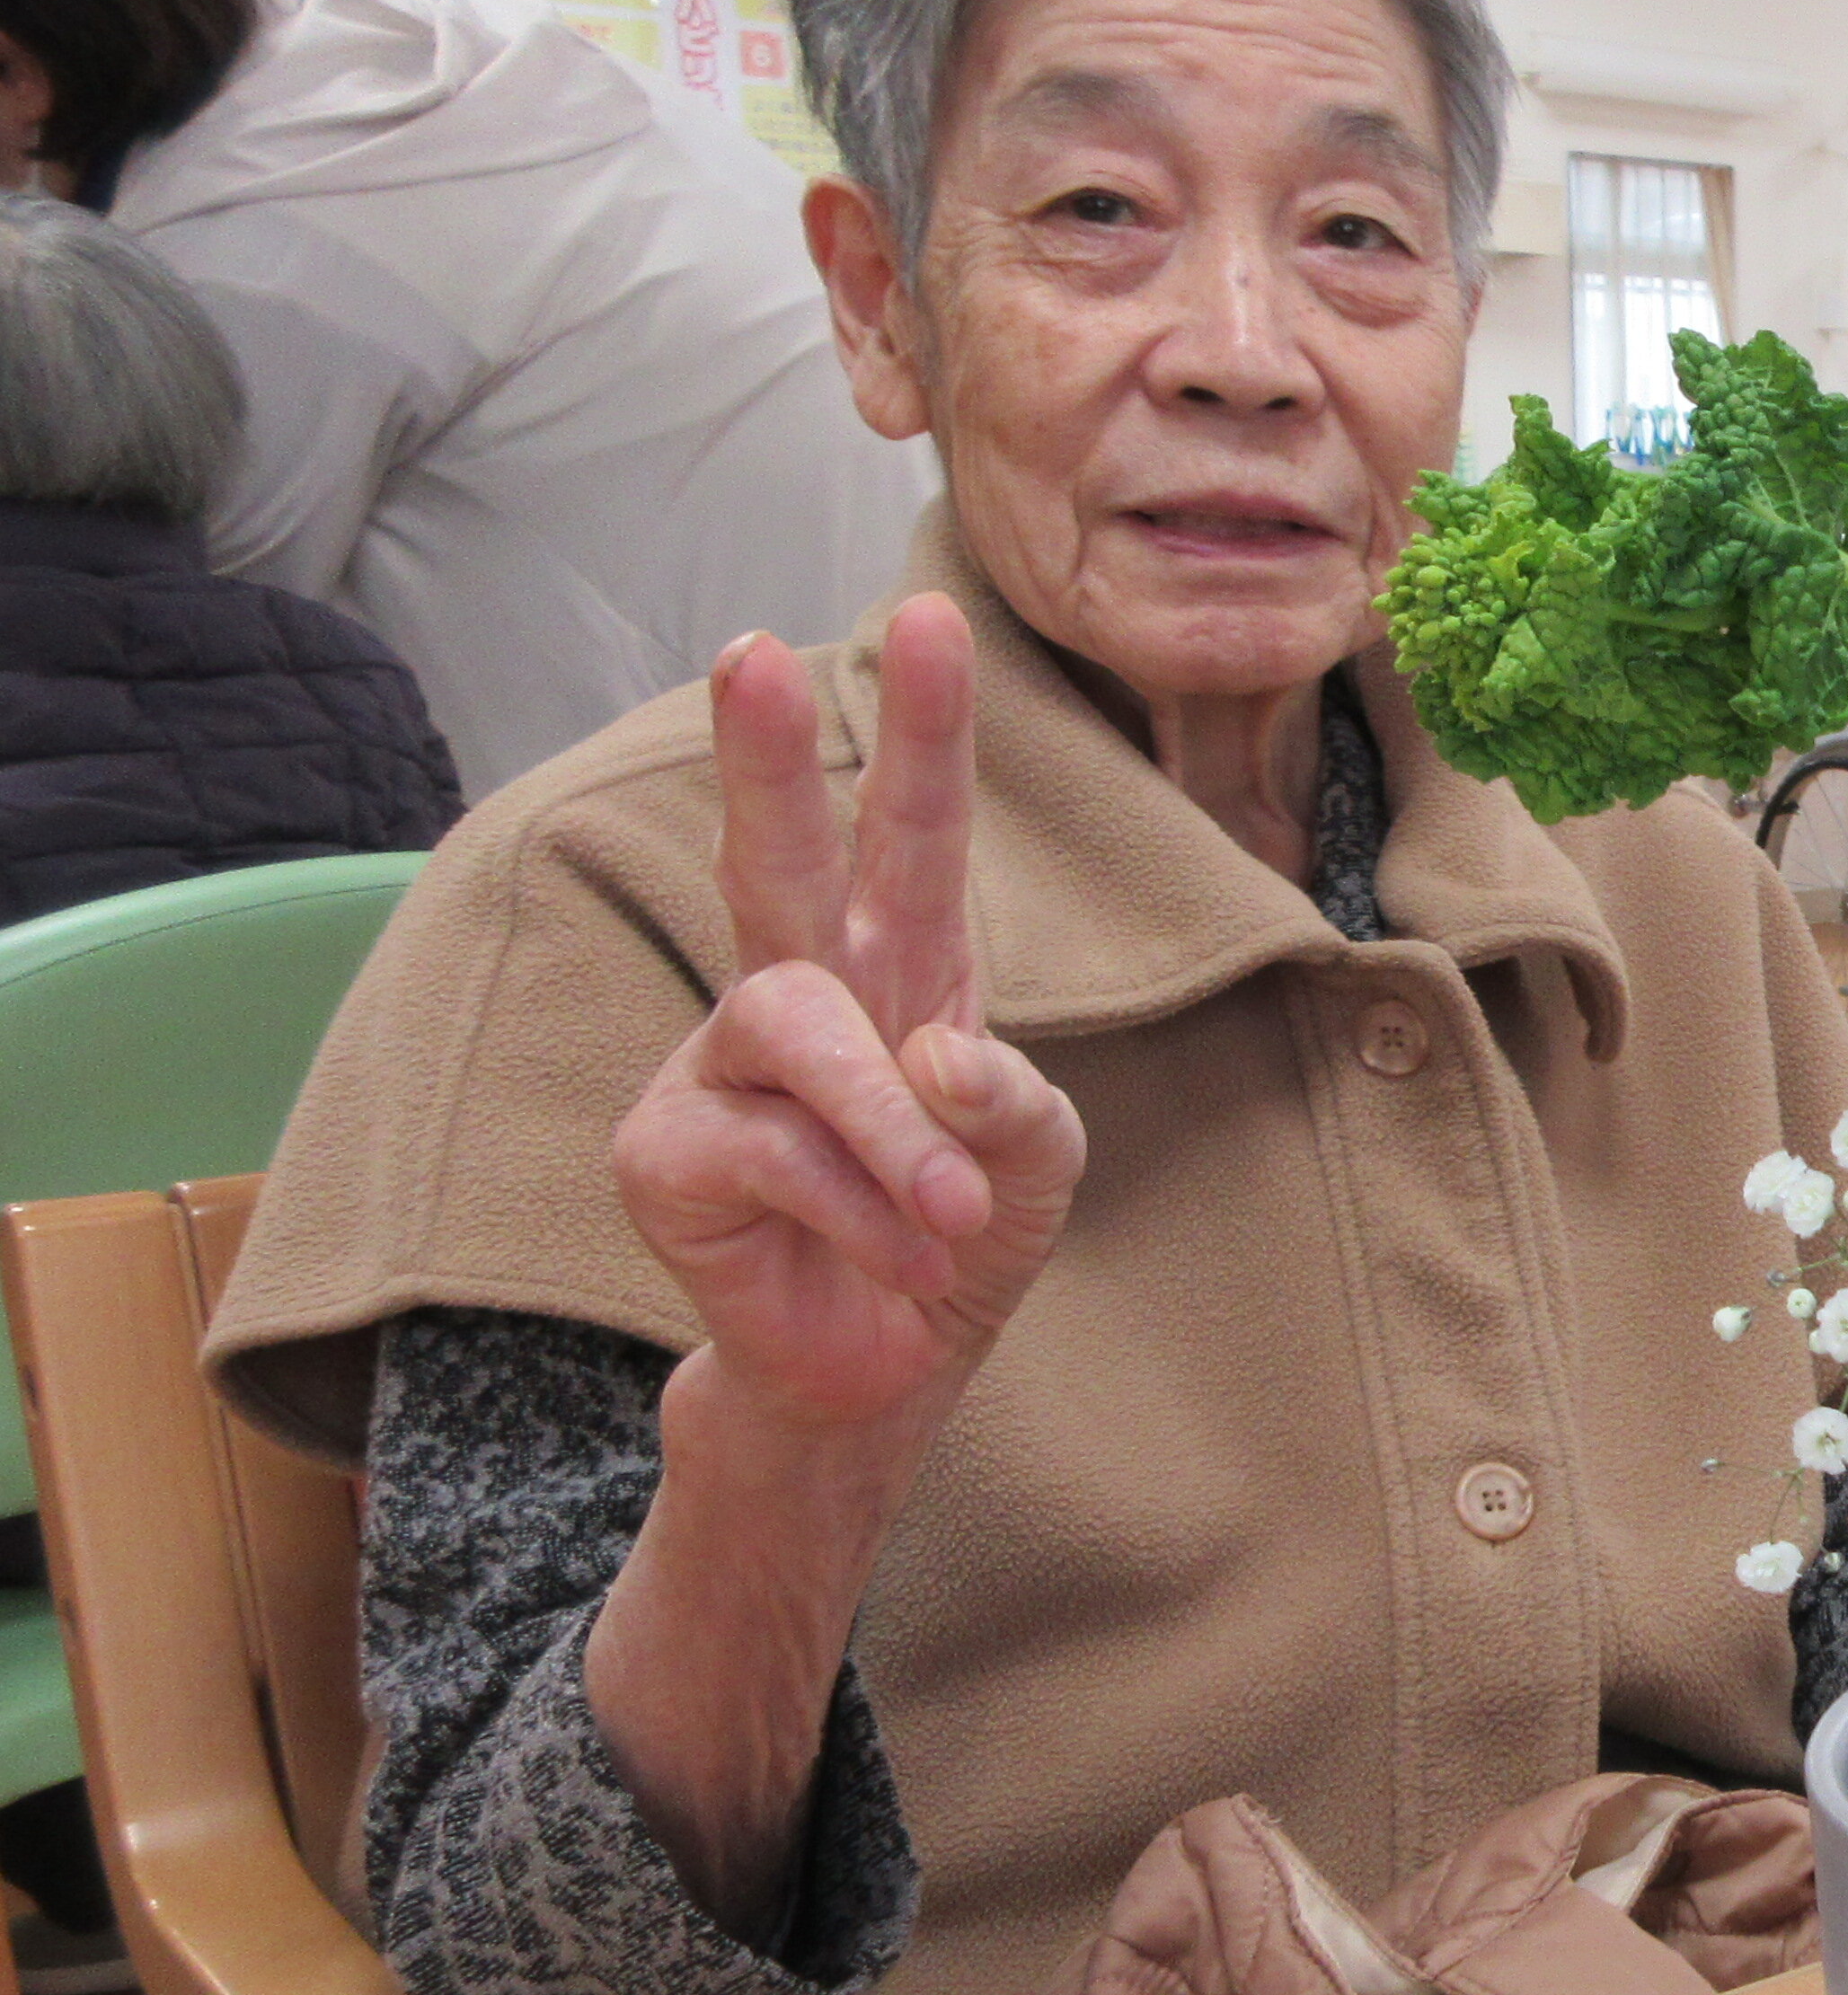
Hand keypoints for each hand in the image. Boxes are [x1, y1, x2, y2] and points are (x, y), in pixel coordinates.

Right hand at [608, 595, 1083, 1450]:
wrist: (878, 1377)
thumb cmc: (955, 1243)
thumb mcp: (1034, 1164)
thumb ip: (1013, 1103)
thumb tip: (936, 1058)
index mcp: (900, 973)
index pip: (913, 837)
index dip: (924, 734)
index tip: (932, 617)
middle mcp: (800, 997)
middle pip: (777, 858)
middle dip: (765, 755)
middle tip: (751, 648)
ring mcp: (719, 1067)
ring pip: (800, 1031)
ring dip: (895, 1139)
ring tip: (952, 1222)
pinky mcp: (666, 1152)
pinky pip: (774, 1152)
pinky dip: (860, 1212)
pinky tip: (896, 1260)